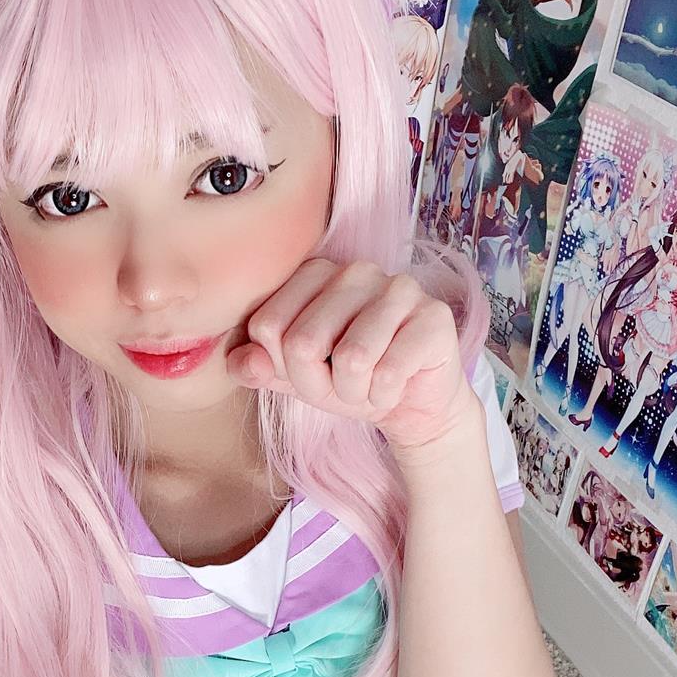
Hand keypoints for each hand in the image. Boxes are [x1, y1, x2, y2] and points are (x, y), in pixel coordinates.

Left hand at [226, 254, 475, 450]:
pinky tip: (396, 386)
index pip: (267, 327)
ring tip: (369, 384)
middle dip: (319, 384)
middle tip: (344, 383)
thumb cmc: (350, 381)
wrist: (412, 405)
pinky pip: (388, 372)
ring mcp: (400, 287)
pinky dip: (384, 396)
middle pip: (303, 343)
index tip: (311, 371)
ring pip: (350, 359)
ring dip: (354, 392)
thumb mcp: (294, 377)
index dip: (283, 369)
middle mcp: (356, 270)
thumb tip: (242, 362)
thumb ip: (258, 367)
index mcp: (314, 273)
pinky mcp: (434, 316)